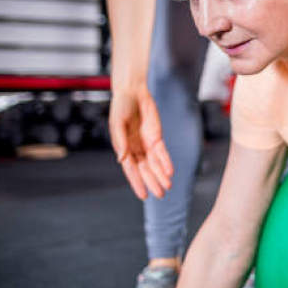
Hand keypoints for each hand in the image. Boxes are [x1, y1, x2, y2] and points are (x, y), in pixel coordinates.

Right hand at [109, 85, 172, 199]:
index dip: (137, 183)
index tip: (143, 196)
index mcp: (122, 148)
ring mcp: (146, 143)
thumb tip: (122, 160)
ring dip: (161, 175)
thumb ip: (120, 141)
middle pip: (144, 169)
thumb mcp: (117, 123)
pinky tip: (170, 171)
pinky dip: (166, 161)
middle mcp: (135, 149)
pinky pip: (162, 152)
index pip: (131, 170)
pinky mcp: (156, 136)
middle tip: (160, 195)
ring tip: (168, 187)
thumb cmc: (120, 106)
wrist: (132, 91)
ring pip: (155, 163)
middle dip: (152, 182)